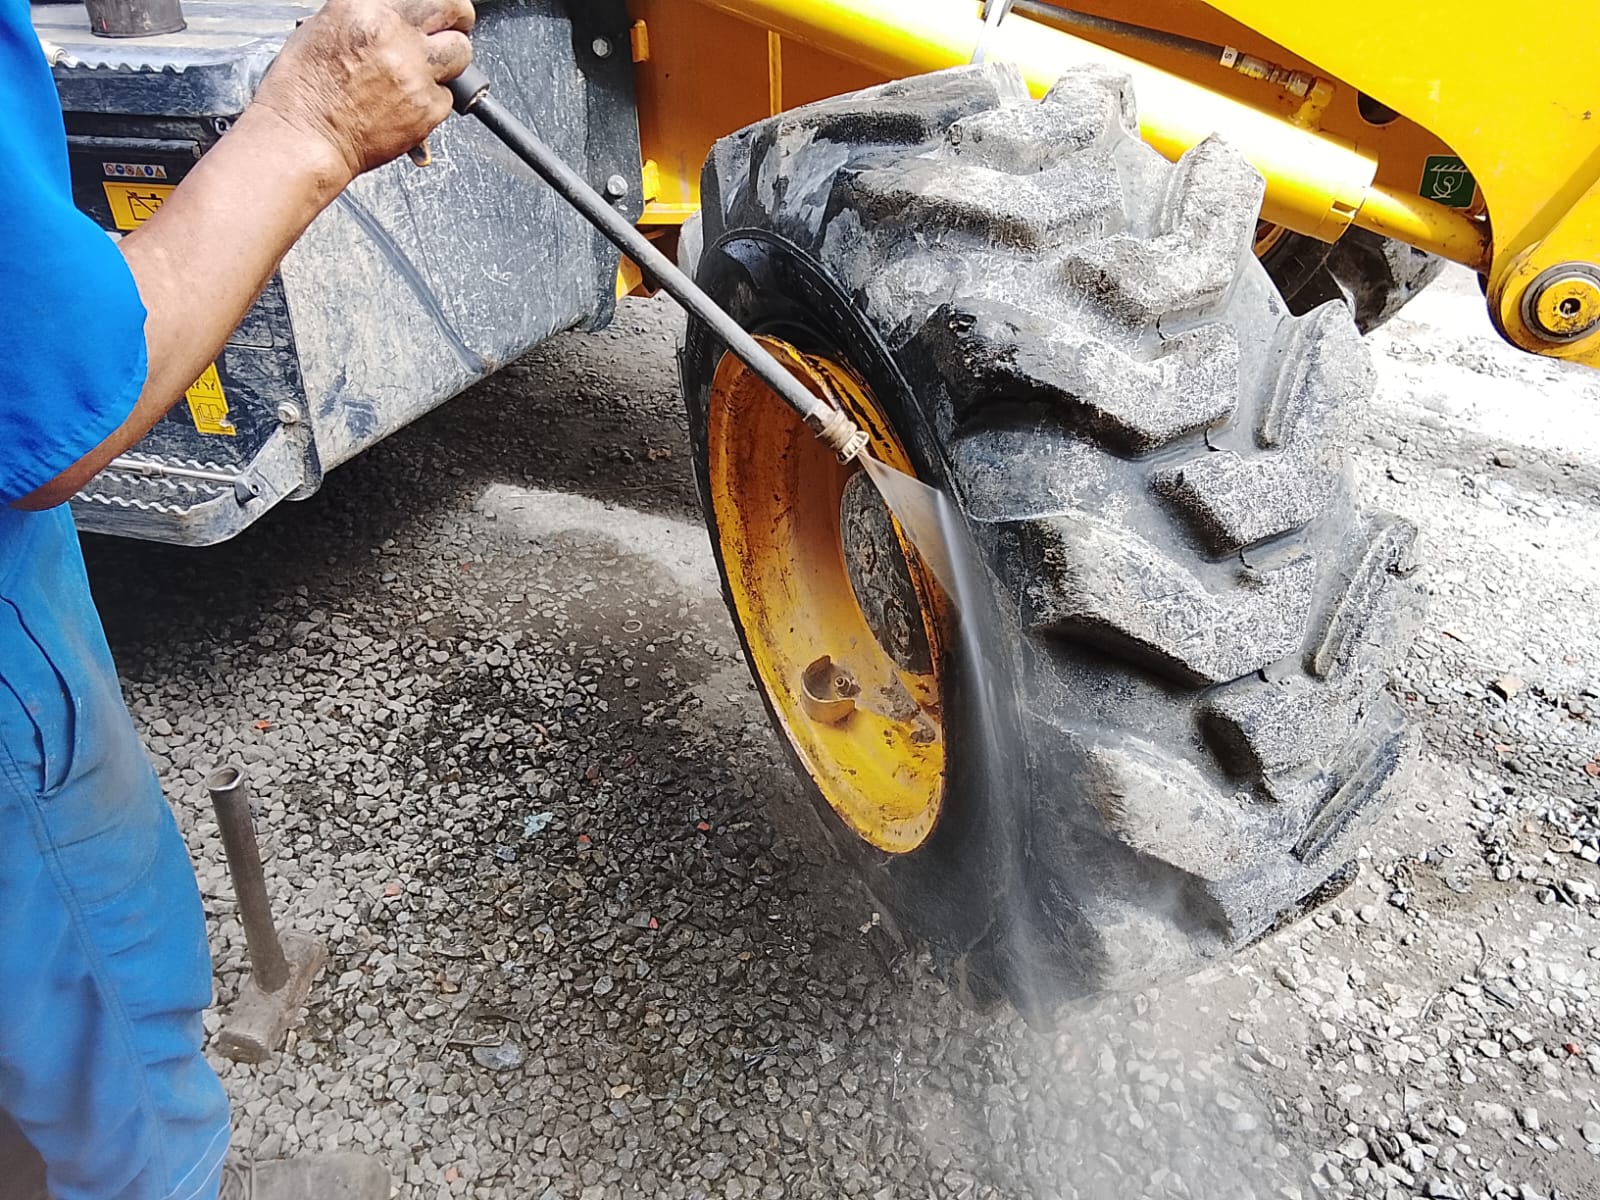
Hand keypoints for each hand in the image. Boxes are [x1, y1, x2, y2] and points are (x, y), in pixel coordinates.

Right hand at [252, 0, 474, 181]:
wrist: (304, 138)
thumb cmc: (303, 90)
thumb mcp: (324, 28)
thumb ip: (367, 15)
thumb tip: (394, 14)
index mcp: (365, 8)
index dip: (432, 4)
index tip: (435, 12)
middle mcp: (394, 34)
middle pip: (454, 8)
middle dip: (457, 18)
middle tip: (453, 28)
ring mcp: (414, 71)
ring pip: (461, 52)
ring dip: (450, 60)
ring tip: (428, 70)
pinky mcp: (428, 107)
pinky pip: (448, 96)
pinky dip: (433, 100)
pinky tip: (408, 103)